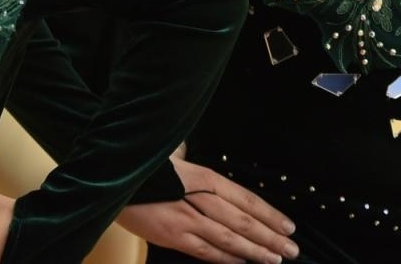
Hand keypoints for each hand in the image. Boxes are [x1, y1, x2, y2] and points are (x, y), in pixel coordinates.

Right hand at [118, 158, 297, 262]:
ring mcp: (186, 218)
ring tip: (274, 259)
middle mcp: (199, 197)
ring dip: (255, 251)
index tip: (288, 225)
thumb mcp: (167, 151)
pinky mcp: (172, 235)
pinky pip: (205, 251)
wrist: (109, 175)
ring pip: (229, 238)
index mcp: (202, 175)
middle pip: (243, 220)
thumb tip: (185, 147)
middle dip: (270, 237)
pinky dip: (226, 258)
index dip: (270, 214)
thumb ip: (183, 152)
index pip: (245, 198)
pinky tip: (241, 262)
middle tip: (291, 249)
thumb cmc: (139, 162)